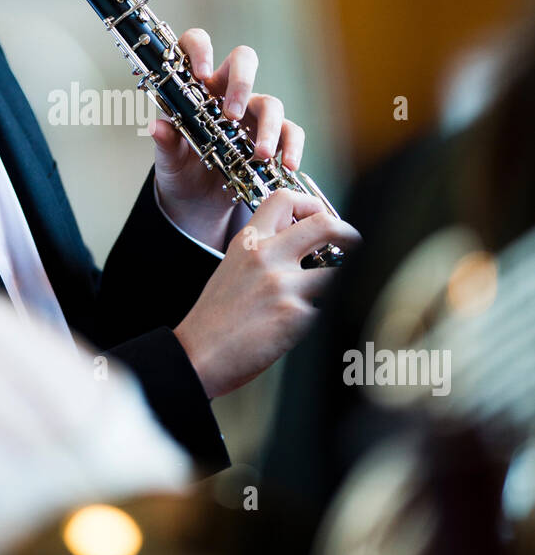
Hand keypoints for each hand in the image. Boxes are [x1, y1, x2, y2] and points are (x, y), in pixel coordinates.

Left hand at [151, 29, 304, 248]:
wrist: (195, 202)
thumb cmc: (179, 168)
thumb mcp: (168, 159)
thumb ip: (166, 142)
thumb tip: (156, 127)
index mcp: (196, 86)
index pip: (197, 46)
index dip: (200, 50)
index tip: (200, 75)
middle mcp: (226, 92)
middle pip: (244, 60)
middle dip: (241, 83)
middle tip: (232, 115)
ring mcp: (252, 113)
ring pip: (271, 101)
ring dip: (268, 127)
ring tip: (260, 154)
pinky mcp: (272, 137)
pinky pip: (290, 132)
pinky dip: (292, 147)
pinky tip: (287, 164)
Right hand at [172, 191, 360, 398]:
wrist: (198, 355)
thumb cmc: (215, 319)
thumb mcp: (233, 268)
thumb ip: (264, 251)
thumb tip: (305, 246)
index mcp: (249, 241)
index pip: (285, 199)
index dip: (312, 204)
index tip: (323, 217)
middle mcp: (267, 256)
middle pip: (325, 224)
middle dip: (350, 234)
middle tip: (356, 245)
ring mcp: (282, 284)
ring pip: (338, 271)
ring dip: (344, 281)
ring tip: (339, 291)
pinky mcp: (295, 315)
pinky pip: (329, 306)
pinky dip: (328, 313)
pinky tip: (314, 323)